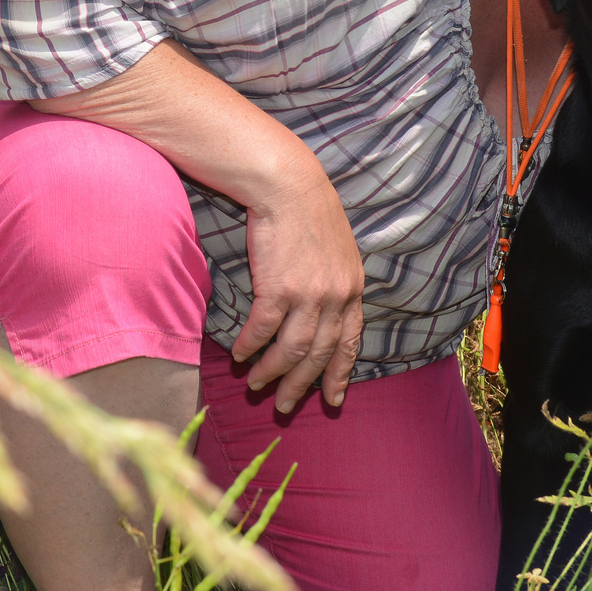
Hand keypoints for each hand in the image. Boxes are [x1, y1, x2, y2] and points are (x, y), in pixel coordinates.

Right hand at [227, 157, 364, 413]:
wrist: (287, 185)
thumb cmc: (308, 211)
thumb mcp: (338, 249)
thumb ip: (337, 282)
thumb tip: (328, 310)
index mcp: (352, 289)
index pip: (349, 343)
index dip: (338, 373)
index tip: (331, 399)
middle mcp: (335, 297)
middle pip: (318, 354)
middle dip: (300, 385)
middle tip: (284, 406)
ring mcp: (308, 294)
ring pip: (291, 349)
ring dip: (272, 372)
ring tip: (256, 385)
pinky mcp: (278, 287)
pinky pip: (262, 330)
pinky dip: (250, 346)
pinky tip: (239, 355)